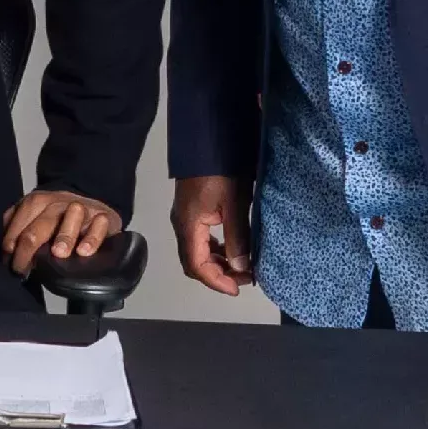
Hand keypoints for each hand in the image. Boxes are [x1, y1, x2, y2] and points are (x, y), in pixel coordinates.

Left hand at [0, 189, 119, 275]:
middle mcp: (57, 203)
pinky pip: (99, 225)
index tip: (12, 268)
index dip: (12, 249)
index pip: (19, 226)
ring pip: (72, 216)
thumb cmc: (57, 217)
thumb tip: (7, 255)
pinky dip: (92, 238)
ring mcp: (81, 208)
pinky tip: (84, 252)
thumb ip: (18, 230)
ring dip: (64, 236)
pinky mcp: (103, 217)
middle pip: (41, 224)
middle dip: (29, 247)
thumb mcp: (34, 217)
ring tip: (59, 253)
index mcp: (35, 202)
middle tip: (23, 268)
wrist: (90, 200)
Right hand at [171, 175, 253, 296]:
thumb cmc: (220, 170)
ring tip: (243, 265)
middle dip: (218, 275)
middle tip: (245, 278)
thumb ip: (237, 237)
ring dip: (218, 263)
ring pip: (197, 252)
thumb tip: (242, 267)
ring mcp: (185, 217)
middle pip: (194, 262)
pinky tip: (232, 248)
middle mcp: (182, 224)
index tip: (238, 288)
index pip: (197, 266)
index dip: (216, 281)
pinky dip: (216, 250)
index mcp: (189, 225)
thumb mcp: (234, 203)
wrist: (208, 140)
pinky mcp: (192, 210)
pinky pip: (200, 239)